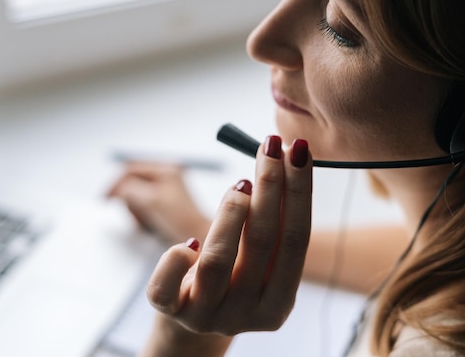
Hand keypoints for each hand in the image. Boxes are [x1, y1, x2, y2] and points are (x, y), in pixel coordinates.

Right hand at [107, 162, 210, 242]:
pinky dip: (140, 215)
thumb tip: (115, 189)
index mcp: (165, 169)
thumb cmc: (178, 219)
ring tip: (145, 222)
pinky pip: (142, 206)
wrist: (196, 237)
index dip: (115, 184)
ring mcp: (164, 190)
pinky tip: (148, 225)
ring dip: (134, 210)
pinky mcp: (163, 204)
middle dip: (129, 200)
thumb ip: (129, 189)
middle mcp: (165, 175)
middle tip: (137, 216)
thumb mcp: (150, 201)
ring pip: (135, 196)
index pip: (131, 169)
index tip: (104, 199)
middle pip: (132, 182)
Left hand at [141, 136, 311, 355]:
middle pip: (262, 243)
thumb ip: (271, 222)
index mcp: (278, 304)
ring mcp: (206, 316)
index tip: (299, 150)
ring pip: (217, 261)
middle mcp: (245, 314)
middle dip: (269, 186)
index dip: (299, 191)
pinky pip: (165, 289)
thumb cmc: (231, 277)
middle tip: (271, 146)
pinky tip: (189, 240)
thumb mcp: (258, 259)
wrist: (191, 319)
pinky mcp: (171, 312)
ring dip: (230, 212)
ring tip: (240, 184)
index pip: (295, 241)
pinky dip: (174, 260)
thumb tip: (285, 156)